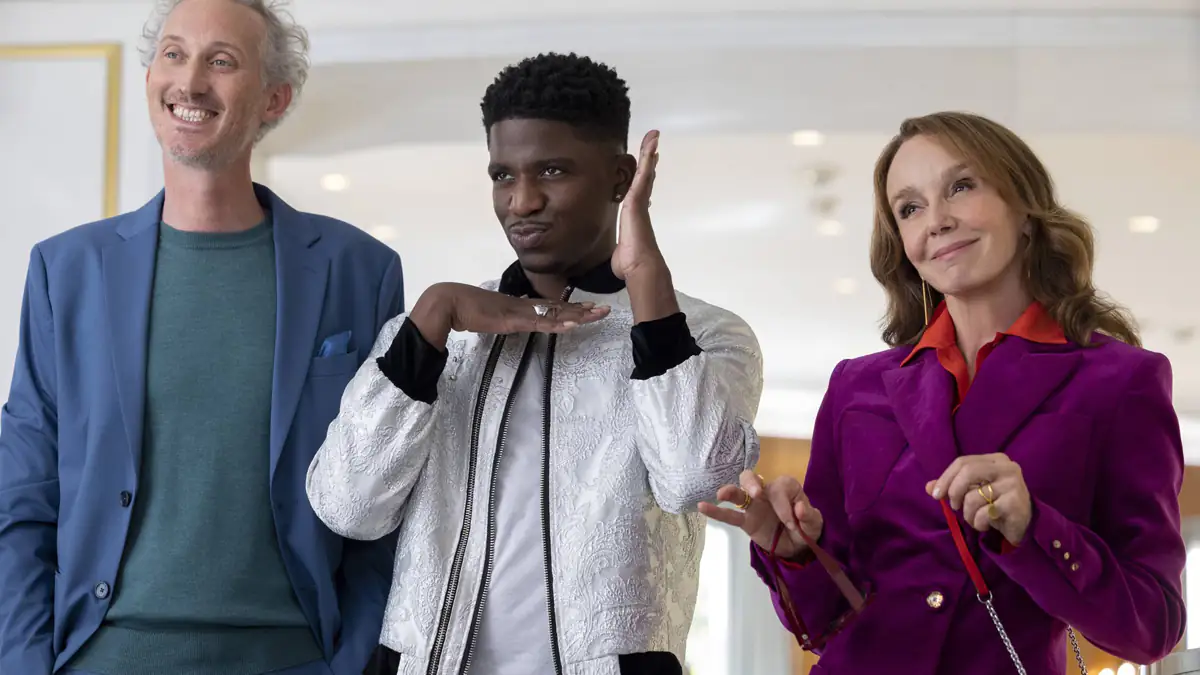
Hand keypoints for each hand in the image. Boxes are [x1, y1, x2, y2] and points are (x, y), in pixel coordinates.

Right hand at [409, 282, 609, 349]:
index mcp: (520, 305)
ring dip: (577, 314)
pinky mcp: (513, 320)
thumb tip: (510, 319)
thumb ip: (503, 317)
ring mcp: (520, 312)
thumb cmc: (466, 309)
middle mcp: (524, 306)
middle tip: (605, 309)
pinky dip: (558, 323)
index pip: (551, 307)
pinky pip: (540, 323)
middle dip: (583, 309)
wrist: (449, 302)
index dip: (571, 308)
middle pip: (559, 308)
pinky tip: (573, 323)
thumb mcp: (491, 315)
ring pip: (555, 313)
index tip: (589, 308)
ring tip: (597, 314)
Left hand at [611, 130, 664, 280]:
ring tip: (653, 137)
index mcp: (635, 216)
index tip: (650, 171)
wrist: (639, 265)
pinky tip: (651, 144)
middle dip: (650, 162)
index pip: (640, 193)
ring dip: (649, 153)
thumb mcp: (622, 255)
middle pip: (645, 178)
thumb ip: (622, 252)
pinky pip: (643, 172)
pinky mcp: (638, 197)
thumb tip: (622, 262)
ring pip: (645, 171)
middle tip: (655, 147)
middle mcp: (639, 205)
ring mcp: (639, 200)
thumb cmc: (631, 263)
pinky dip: (647, 157)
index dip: (645, 180)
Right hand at [699, 470, 823, 559]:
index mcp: (786, 488)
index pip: (780, 488)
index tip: (792, 523)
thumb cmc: (806, 528)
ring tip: (722, 494)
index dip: (785, 505)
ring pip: (738, 492)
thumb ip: (809, 516)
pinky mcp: (745, 521)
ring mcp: (753, 506)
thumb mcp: (815, 524)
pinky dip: (716, 511)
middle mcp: (766, 492)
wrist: (798, 547)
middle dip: (752, 483)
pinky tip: (702, 507)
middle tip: (757, 494)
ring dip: (731, 491)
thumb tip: (800, 508)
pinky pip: (729, 515)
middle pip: (753, 478)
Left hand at [927, 453, 1032, 544]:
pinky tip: (985, 525)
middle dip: (954, 491)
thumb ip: (952, 487)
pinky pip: (983, 513)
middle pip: (968, 471)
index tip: (935, 494)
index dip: (945, 478)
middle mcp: (1007, 467)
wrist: (1024, 525)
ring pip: (973, 496)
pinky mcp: (1015, 502)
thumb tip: (928, 487)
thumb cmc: (995, 505)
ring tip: (974, 519)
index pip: (963, 462)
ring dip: (967, 514)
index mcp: (995, 459)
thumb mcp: (973, 492)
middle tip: (954, 506)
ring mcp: (1013, 484)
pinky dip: (978, 522)